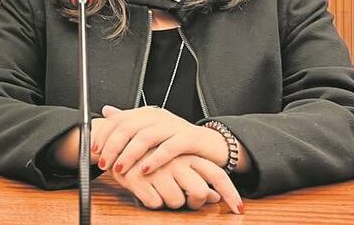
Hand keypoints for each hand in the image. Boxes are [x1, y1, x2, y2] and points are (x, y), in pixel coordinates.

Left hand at [94, 105, 227, 173]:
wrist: (209, 145)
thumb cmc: (177, 140)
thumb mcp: (151, 129)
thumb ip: (129, 121)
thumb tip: (106, 111)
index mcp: (146, 113)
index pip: (119, 119)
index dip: (104, 134)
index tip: (94, 149)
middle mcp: (158, 116)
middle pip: (128, 128)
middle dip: (113, 146)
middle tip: (104, 162)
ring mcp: (173, 126)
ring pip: (145, 137)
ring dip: (129, 155)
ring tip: (120, 169)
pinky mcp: (187, 138)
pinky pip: (169, 148)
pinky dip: (154, 159)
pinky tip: (144, 170)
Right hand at [111, 154, 242, 213]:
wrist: (114, 143)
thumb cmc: (149, 158)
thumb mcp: (176, 164)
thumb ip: (198, 179)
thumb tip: (216, 197)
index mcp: (188, 155)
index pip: (217, 175)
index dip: (231, 194)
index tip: (239, 210)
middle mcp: (177, 161)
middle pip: (199, 193)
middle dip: (193, 203)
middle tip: (183, 201)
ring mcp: (158, 170)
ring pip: (176, 202)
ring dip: (168, 201)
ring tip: (158, 190)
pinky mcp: (139, 178)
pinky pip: (155, 203)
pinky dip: (150, 201)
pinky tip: (145, 190)